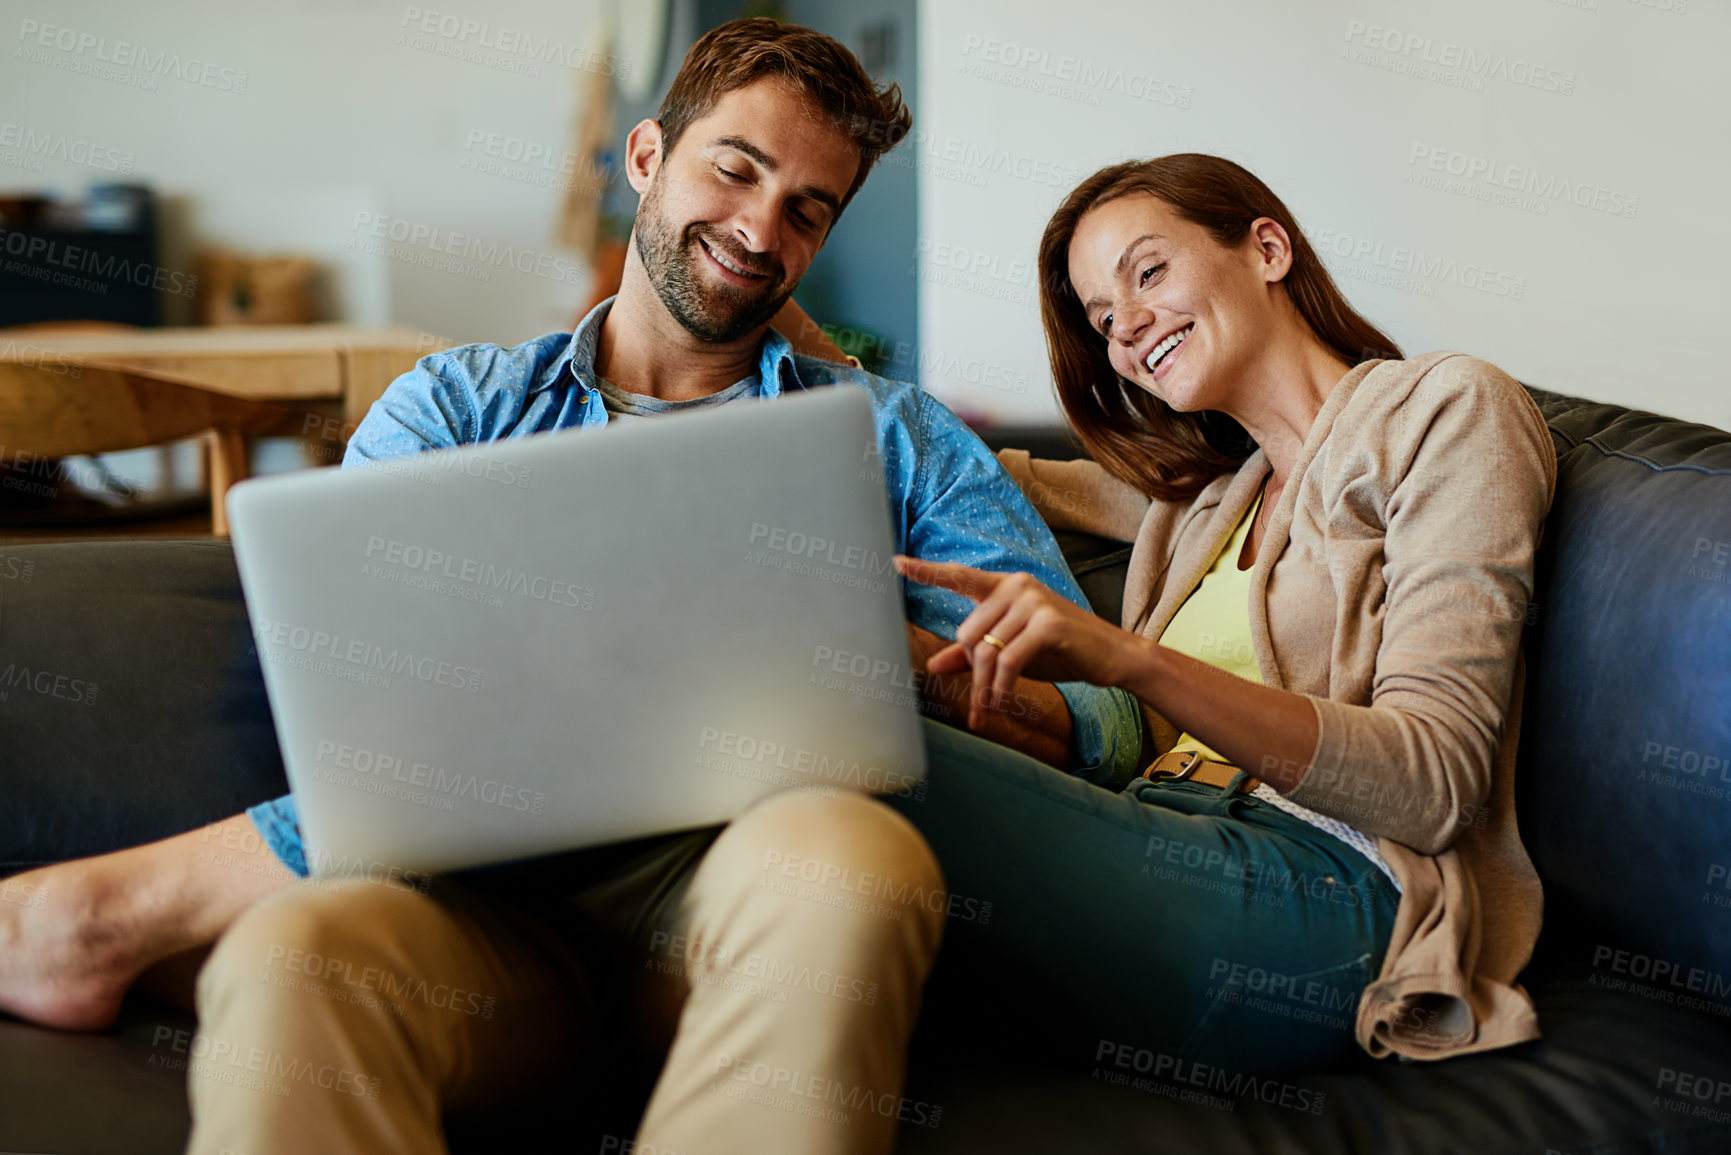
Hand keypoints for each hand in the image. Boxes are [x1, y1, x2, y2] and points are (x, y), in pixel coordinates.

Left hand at [893, 556, 1143, 729]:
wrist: (1112, 656)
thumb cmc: (1060, 650)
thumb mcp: (1013, 650)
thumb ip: (973, 654)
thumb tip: (932, 665)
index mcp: (1006, 586)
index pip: (960, 577)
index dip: (926, 572)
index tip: (895, 562)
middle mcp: (1017, 586)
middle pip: (968, 634)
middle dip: (972, 673)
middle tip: (983, 699)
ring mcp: (1034, 601)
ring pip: (986, 651)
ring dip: (984, 687)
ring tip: (988, 709)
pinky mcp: (1048, 623)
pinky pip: (1008, 661)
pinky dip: (1000, 687)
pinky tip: (1002, 702)